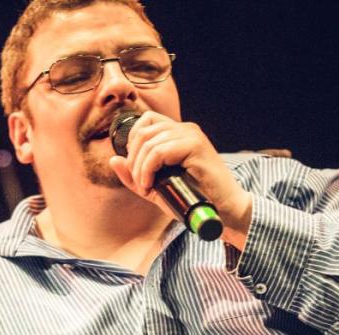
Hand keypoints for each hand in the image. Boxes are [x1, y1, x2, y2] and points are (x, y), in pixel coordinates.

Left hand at [109, 111, 252, 240]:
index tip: (136, 169)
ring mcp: (191, 135)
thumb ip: (135, 176)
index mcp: (178, 133)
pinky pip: (159, 151)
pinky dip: (148, 169)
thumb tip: (114, 160)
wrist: (224, 210)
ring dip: (140, 168)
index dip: (132, 142)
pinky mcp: (196, 146)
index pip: (145, 121)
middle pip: (143, 130)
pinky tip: (150, 185)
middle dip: (133, 159)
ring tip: (145, 187)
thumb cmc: (194, 199)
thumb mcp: (158, 188)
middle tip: (139, 183)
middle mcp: (185, 129)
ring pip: (149, 142)